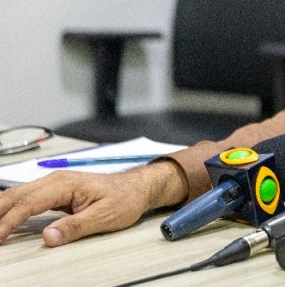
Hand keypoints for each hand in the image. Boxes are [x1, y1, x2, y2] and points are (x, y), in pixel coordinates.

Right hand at [0, 161, 186, 245]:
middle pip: (16, 196)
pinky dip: (11, 209)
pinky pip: (26, 200)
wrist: (138, 188)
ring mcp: (54, 185)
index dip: (8, 222)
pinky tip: (3, 220)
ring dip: (2, 210)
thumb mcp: (104, 216)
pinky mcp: (56, 192)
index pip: (28, 203)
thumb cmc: (125, 199)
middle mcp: (55, 180)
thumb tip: (49, 237)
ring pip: (18, 196)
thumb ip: (75, 227)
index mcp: (65, 184)